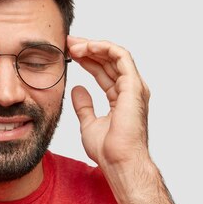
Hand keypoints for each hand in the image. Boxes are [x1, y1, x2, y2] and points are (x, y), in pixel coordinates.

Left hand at [68, 36, 150, 171]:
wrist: (119, 161)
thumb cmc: (108, 150)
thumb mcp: (89, 124)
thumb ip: (84, 106)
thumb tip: (77, 89)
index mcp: (121, 98)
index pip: (104, 71)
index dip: (87, 59)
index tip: (69, 53)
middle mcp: (130, 90)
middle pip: (109, 60)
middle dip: (88, 49)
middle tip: (68, 42)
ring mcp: (134, 87)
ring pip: (115, 55)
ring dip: (94, 46)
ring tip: (74, 44)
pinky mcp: (134, 86)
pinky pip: (121, 57)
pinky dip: (105, 48)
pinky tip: (89, 47)